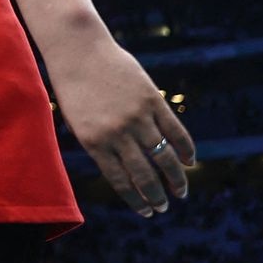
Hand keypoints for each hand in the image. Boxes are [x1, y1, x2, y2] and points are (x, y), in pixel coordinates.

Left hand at [49, 39, 195, 217]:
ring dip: (176, 179)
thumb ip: (101, 147)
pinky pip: (175, 131)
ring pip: (164, 157)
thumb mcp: (79, 122)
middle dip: (157, 196)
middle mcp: (117, 133)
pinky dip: (185, 150)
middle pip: (145, 174)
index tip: (147, 212)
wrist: (78, 50)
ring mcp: (137, 116)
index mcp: (94, 142)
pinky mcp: (152, 100)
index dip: (137, 200)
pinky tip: (188, 162)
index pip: (121, 181)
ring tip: (180, 191)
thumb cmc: (74, 88)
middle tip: (165, 207)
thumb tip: (127, 172)